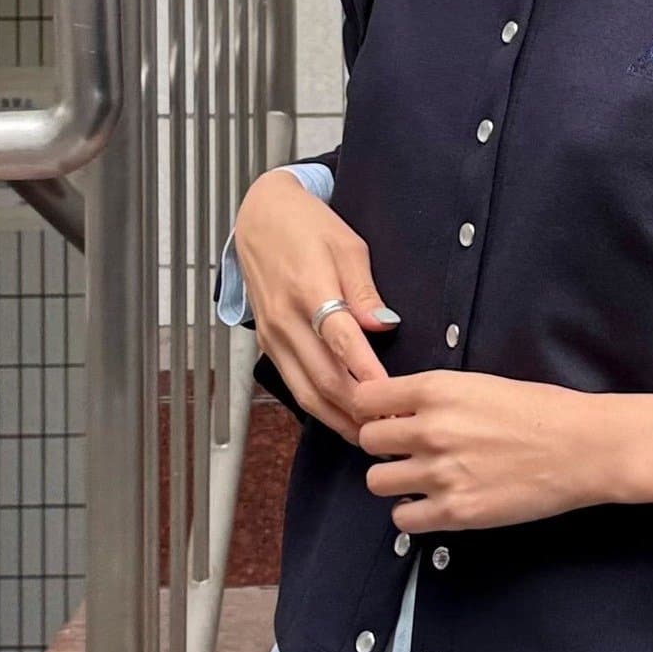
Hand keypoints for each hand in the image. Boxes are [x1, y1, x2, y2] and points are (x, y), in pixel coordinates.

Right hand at [234, 169, 400, 444]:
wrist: (260, 216)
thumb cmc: (306, 225)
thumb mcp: (348, 245)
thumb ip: (364, 291)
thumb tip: (382, 327)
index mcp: (308, 289)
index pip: (341, 342)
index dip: (367, 373)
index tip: (392, 396)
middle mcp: (285, 319)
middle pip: (323, 378)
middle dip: (358, 409)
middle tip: (392, 427)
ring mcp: (272, 335)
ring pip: (305, 391)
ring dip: (338, 419)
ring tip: (371, 435)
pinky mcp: (267, 344)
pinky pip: (293, 384)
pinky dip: (319, 407)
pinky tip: (343, 419)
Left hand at [352, 370, 619, 530]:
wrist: (585, 448)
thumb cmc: (544, 411)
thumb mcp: (482, 385)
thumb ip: (437, 397)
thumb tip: (402, 412)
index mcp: (436, 390)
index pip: (366, 399)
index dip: (374, 410)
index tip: (389, 418)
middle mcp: (430, 430)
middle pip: (367, 441)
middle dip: (384, 446)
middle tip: (409, 451)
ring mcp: (440, 473)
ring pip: (376, 482)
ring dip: (395, 481)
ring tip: (422, 479)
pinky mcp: (456, 511)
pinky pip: (403, 518)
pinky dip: (413, 513)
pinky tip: (434, 503)